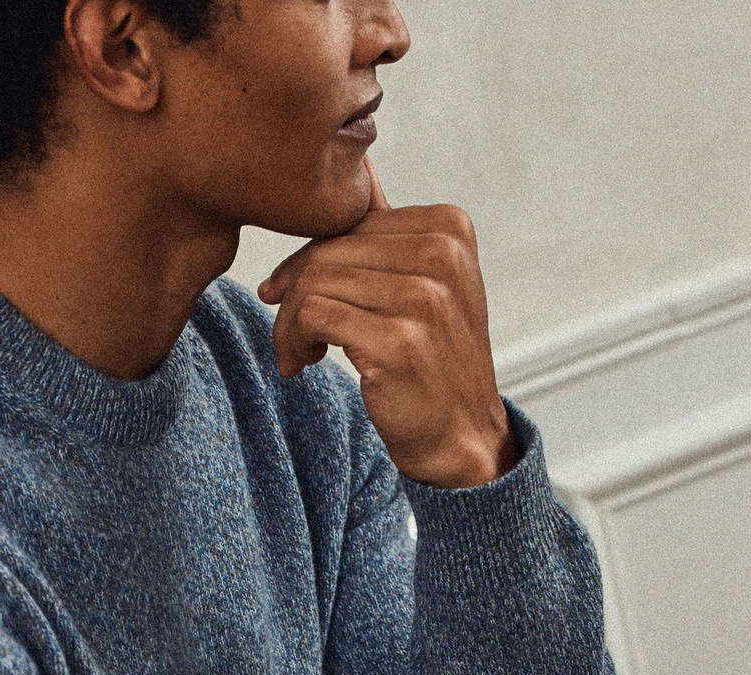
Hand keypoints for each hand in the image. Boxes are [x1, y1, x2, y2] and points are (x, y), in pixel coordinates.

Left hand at [256, 158, 516, 488]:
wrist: (459, 437)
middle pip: (327, 249)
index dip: (309, 261)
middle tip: (293, 335)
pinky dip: (294, 340)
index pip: (349, 223)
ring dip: (290, 323)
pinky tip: (304, 362)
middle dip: (294, 293)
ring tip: (300, 352)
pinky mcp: (400, 338)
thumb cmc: (431, 363)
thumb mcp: (421, 284)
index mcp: (449, 227)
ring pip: (314, 281)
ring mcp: (425, 296)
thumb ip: (389, 231)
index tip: (292, 298)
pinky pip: (313, 314)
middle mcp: (443, 254)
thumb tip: (357, 161)